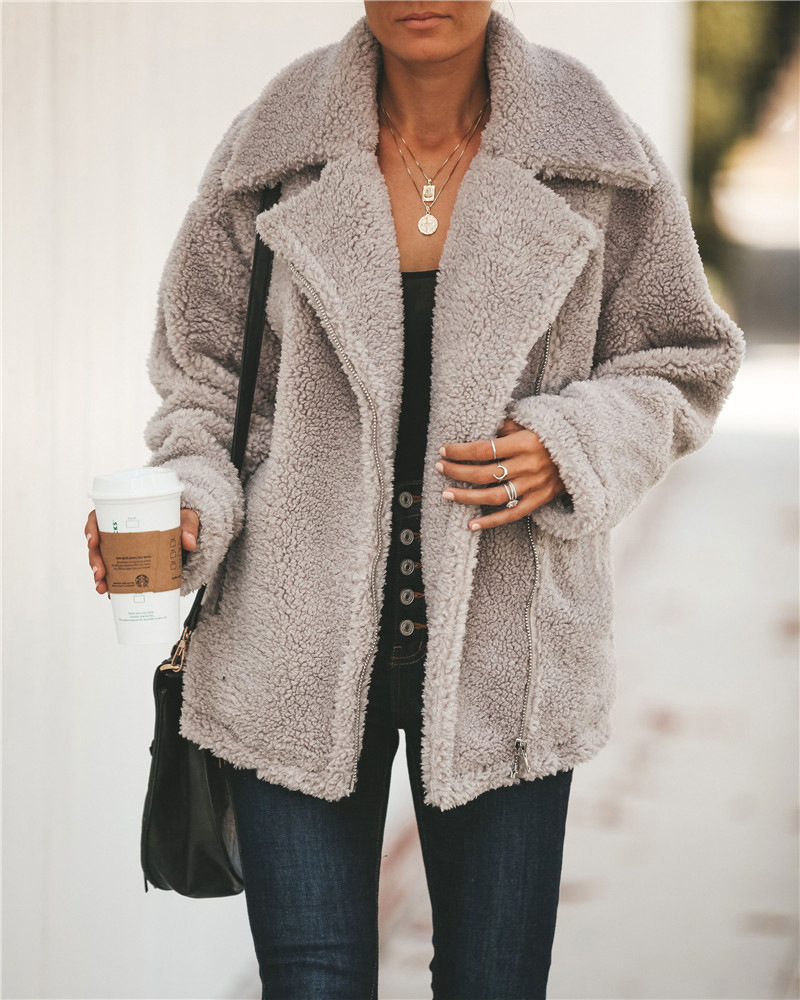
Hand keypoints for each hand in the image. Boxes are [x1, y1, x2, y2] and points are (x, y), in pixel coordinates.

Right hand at [84, 507, 199, 597]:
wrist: (186, 532)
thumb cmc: (179, 518)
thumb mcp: (185, 517)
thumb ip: (188, 526)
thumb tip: (189, 542)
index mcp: (125, 515)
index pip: (99, 518)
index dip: (91, 529)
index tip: (93, 541)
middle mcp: (119, 532)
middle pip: (97, 544)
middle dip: (94, 559)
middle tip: (100, 572)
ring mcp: (121, 549)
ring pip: (102, 561)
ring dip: (99, 575)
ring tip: (103, 587)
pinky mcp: (128, 563)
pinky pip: (114, 573)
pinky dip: (112, 584)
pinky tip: (111, 594)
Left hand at [436, 417, 565, 530]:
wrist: (583, 454)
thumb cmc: (550, 436)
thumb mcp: (529, 424)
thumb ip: (504, 427)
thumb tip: (477, 429)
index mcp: (524, 443)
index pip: (483, 449)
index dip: (460, 451)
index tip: (444, 450)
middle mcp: (527, 466)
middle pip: (484, 473)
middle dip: (457, 471)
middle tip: (440, 468)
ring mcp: (533, 486)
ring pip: (493, 496)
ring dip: (466, 496)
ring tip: (447, 493)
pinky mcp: (538, 501)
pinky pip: (510, 515)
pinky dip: (490, 522)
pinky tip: (470, 524)